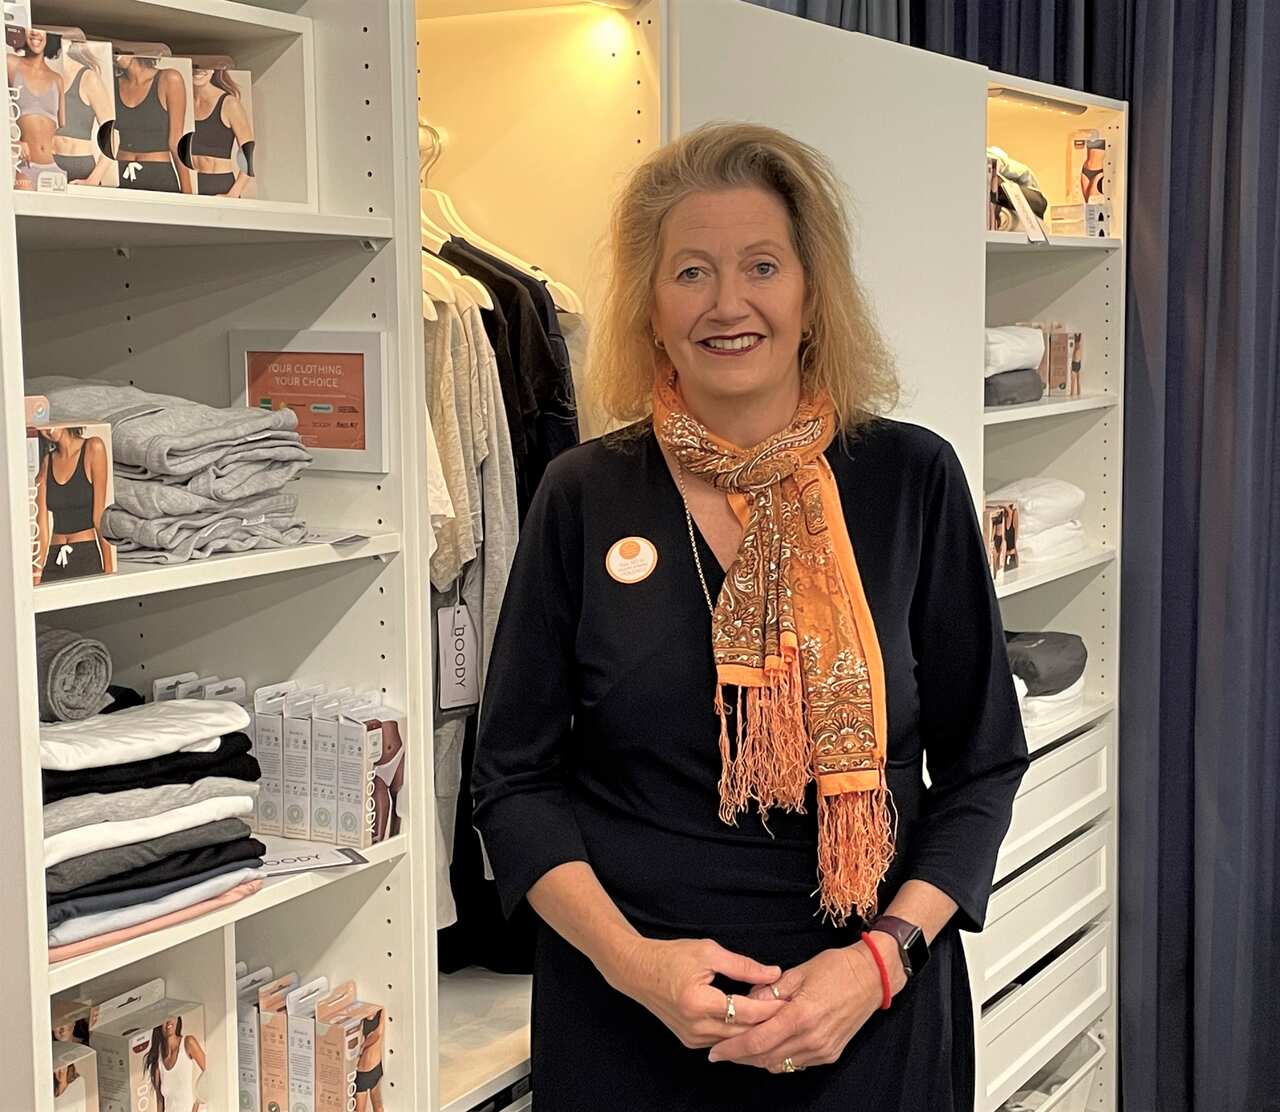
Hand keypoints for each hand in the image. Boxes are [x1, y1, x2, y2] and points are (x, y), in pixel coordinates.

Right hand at [608, 936, 785, 1049]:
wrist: (636, 971)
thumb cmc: (671, 956)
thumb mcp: (708, 952)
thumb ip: (743, 966)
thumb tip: (774, 974)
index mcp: (698, 1002)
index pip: (745, 1011)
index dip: (771, 1007)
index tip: (792, 1001)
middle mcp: (694, 1027)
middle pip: (743, 1031)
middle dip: (769, 1022)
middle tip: (794, 1012)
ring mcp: (691, 1037)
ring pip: (734, 1041)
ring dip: (757, 1030)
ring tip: (781, 1019)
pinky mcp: (689, 1041)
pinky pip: (722, 1041)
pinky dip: (740, 1034)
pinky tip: (757, 1025)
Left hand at [709, 939, 901, 1072]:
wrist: (873, 978)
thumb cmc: (835, 968)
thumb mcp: (798, 972)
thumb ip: (769, 990)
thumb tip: (745, 1000)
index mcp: (801, 1016)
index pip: (758, 1041)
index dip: (733, 1049)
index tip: (715, 1052)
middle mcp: (812, 1039)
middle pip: (765, 1057)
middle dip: (741, 1056)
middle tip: (721, 1051)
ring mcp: (822, 1050)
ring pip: (780, 1064)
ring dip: (758, 1058)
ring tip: (740, 1048)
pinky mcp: (830, 1054)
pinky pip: (796, 1063)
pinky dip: (779, 1057)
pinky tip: (768, 1046)